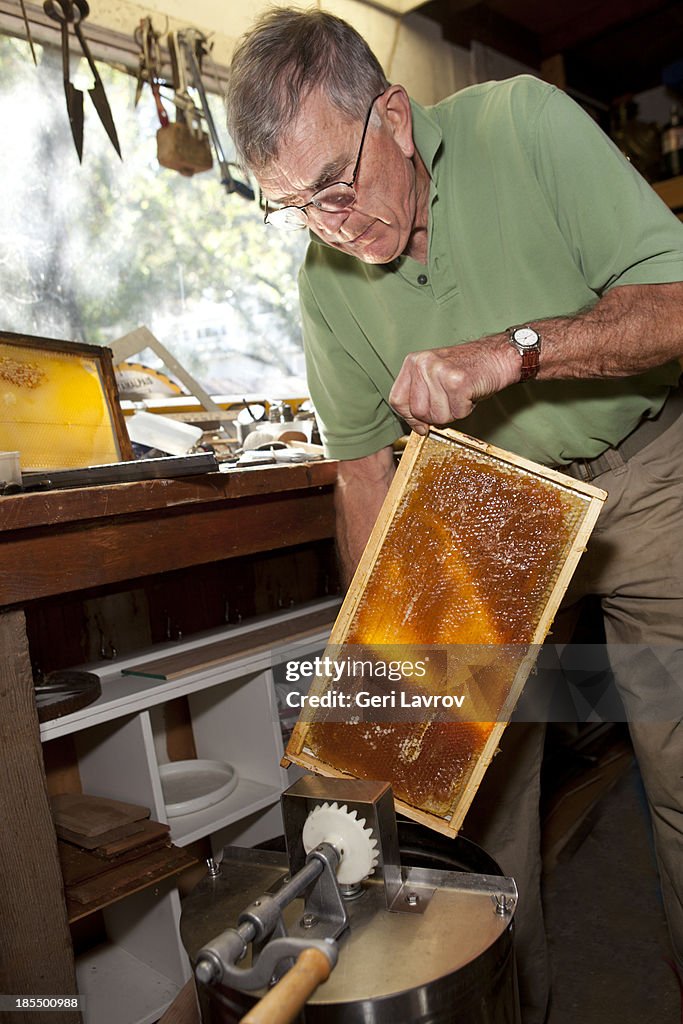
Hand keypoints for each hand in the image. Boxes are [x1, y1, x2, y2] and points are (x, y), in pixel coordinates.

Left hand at [388, 335, 518, 433]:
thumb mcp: (434, 377)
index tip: (422, 421)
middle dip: (435, 415)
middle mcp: (423, 364)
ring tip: (460, 394)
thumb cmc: (468, 369)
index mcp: (413, 362)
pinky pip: (457, 413)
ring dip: (453, 412)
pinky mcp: (458, 382)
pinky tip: (470, 393)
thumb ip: (419, 397)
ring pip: (437, 416)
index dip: (410, 417)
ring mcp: (439, 372)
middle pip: (417, 412)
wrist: (497, 356)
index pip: (397, 400)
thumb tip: (416, 426)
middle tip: (450, 401)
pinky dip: (466, 409)